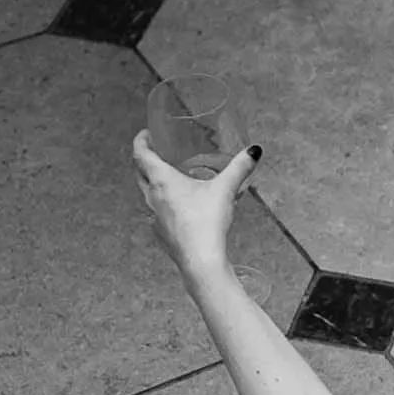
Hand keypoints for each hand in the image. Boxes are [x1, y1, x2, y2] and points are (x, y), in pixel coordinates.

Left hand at [130, 131, 257, 279]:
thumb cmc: (207, 222)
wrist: (200, 260)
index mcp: (162, 181)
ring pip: (148, 194)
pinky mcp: (161, 233)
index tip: (146, 134)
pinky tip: (180, 211)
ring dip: (154, 184)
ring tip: (171, 181)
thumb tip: (254, 150)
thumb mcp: (226, 190)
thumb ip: (240, 168)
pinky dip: (164, 206)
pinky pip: (158, 214)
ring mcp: (154, 217)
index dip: (140, 141)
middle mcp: (152, 197)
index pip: (140, 154)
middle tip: (157, 154)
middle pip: (139, 173)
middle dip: (144, 161)